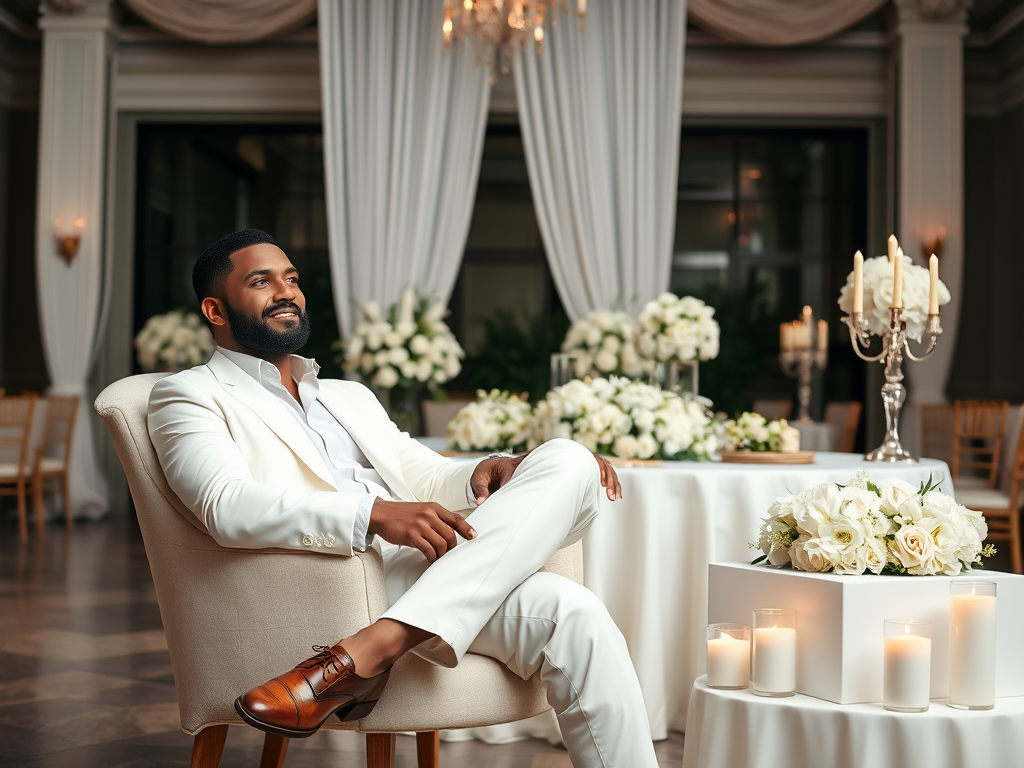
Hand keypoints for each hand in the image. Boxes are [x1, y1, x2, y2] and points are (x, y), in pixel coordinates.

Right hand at [369, 499, 475, 562]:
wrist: (381, 514)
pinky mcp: (412, 535)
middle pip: (451, 535)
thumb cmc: (402, 514)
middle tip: (447, 552)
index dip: (467, 529)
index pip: (456, 519)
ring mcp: (420, 525)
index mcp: (434, 507)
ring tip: (437, 556)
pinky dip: (432, 557)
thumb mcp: (422, 510)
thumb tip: (451, 530)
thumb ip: (436, 518)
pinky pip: (429, 550)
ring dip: (441, 554)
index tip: (473, 536)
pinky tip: (429, 557)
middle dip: (451, 547)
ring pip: (441, 544)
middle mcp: (429, 515)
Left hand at [470, 450, 622, 504]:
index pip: (572, 460)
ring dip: (608, 478)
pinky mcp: (565, 471)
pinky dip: (602, 481)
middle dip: (605, 474)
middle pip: (590, 459)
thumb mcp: (485, 477)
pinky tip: (610, 494)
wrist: (497, 468)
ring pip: (594, 465)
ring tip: (615, 496)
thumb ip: (483, 487)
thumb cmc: (494, 473)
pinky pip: (589, 473)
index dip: (590, 470)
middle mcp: (556, 457)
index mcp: (542, 458)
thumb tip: (482, 500)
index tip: (600, 483)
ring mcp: (563, 463)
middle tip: (611, 493)